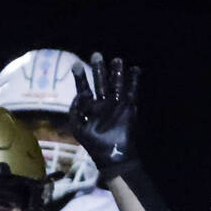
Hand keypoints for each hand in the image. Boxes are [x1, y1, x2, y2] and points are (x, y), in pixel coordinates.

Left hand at [69, 53, 140, 177]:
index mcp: (89, 107)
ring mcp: (116, 105)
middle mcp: (103, 103)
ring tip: (116, 59)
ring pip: (116, 83)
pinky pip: (132, 91)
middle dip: (99, 68)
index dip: (80, 77)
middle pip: (101, 81)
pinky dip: (134, 80)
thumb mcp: (77, 127)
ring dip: (116, 72)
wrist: (113, 156)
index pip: (84, 88)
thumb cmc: (94, 144)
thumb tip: (80, 93)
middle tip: (96, 55)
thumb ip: (75, 109)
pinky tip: (135, 69)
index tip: (77, 65)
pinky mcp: (129, 108)